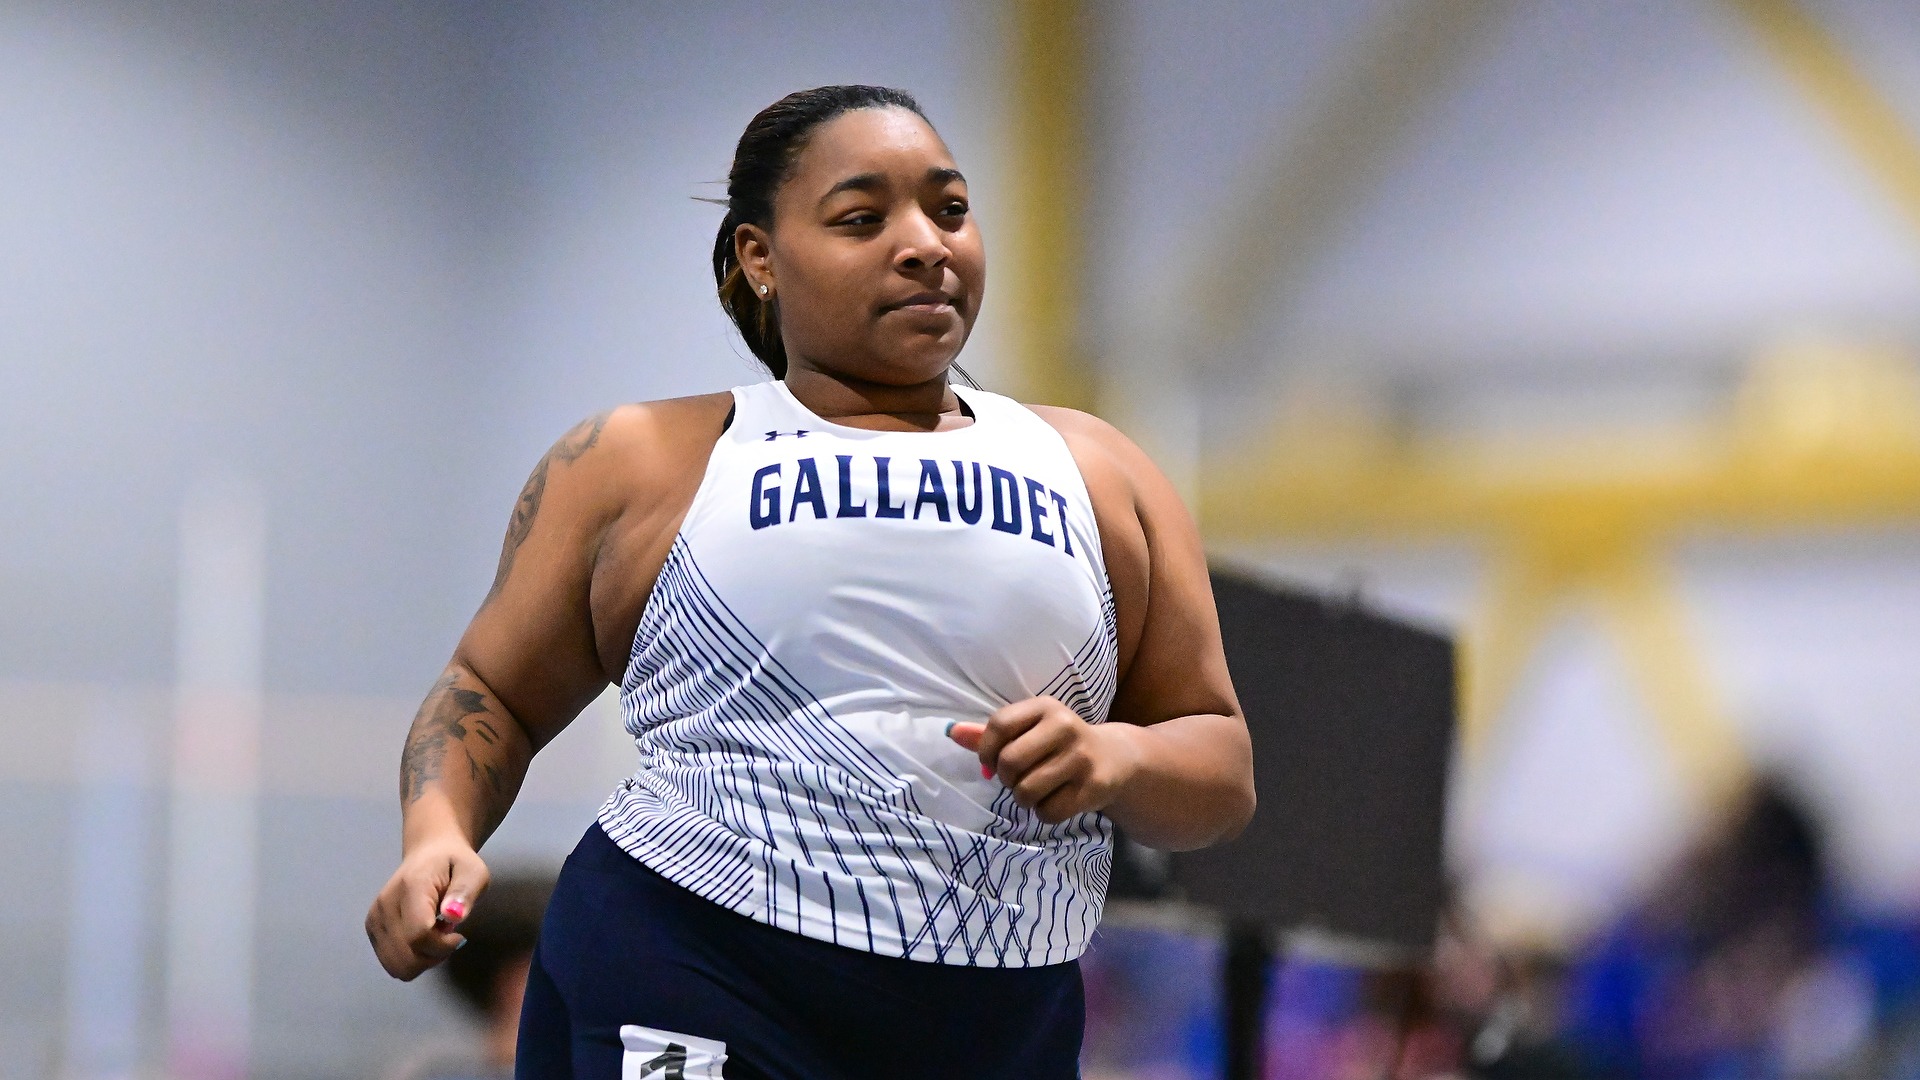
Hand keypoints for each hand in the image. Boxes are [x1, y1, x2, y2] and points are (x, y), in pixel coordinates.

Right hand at [365, 838, 490, 979]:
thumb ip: (465, 892)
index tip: (459, 935)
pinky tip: (422, 939)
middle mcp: (384, 906)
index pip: (418, 935)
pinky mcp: (372, 930)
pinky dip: (411, 958)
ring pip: (396, 966)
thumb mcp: (473, 872)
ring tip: (435, 936)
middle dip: (433, 956)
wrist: (428, 853)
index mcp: (410, 888)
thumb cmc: (455, 863)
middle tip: (448, 937)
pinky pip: (391, 962)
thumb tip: (453, 916)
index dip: (442, 946)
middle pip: (405, 958)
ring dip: (422, 960)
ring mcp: (374, 919)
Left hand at [947, 696, 1142, 822]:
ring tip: (1037, 790)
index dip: (986, 750)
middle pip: (1010, 761)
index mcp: (1046, 707)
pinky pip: (1048, 811)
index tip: (990, 763)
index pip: (999, 725)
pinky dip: (1044, 812)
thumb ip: (991, 733)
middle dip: (1006, 778)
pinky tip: (1055, 800)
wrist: (1115, 758)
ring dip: (1024, 798)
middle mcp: (1065, 726)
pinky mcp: (1093, 787)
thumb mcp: (1030, 729)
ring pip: (1026, 791)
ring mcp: (1081, 758)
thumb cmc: (1060, 743)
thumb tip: (951, 732)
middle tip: (1017, 779)